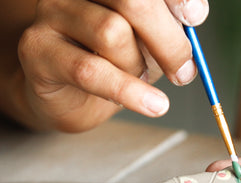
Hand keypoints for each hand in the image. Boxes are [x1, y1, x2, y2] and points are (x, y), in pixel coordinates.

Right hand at [15, 0, 208, 130]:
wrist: (71, 97)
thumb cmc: (114, 64)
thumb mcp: (150, 44)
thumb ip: (169, 26)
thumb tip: (194, 14)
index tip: (194, 18)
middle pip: (133, 1)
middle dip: (169, 41)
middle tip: (183, 72)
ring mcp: (54, 13)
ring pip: (113, 34)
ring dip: (138, 67)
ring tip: (139, 80)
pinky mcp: (39, 49)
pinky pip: (91, 71)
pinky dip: (129, 92)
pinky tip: (155, 105)